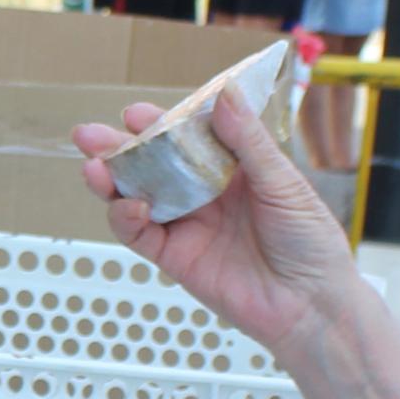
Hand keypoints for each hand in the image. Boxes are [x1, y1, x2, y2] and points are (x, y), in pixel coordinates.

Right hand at [72, 87, 353, 356]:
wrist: (311, 304)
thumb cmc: (309, 241)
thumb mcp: (283, 183)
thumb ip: (247, 141)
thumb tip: (223, 94)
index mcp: (230, 167)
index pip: (185, 137)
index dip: (159, 124)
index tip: (137, 114)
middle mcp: (202, 193)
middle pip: (151, 165)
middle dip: (117, 149)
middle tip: (88, 135)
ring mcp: (187, 225)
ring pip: (136, 197)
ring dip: (111, 181)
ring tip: (94, 167)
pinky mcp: (176, 258)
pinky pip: (140, 235)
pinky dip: (125, 219)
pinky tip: (128, 206)